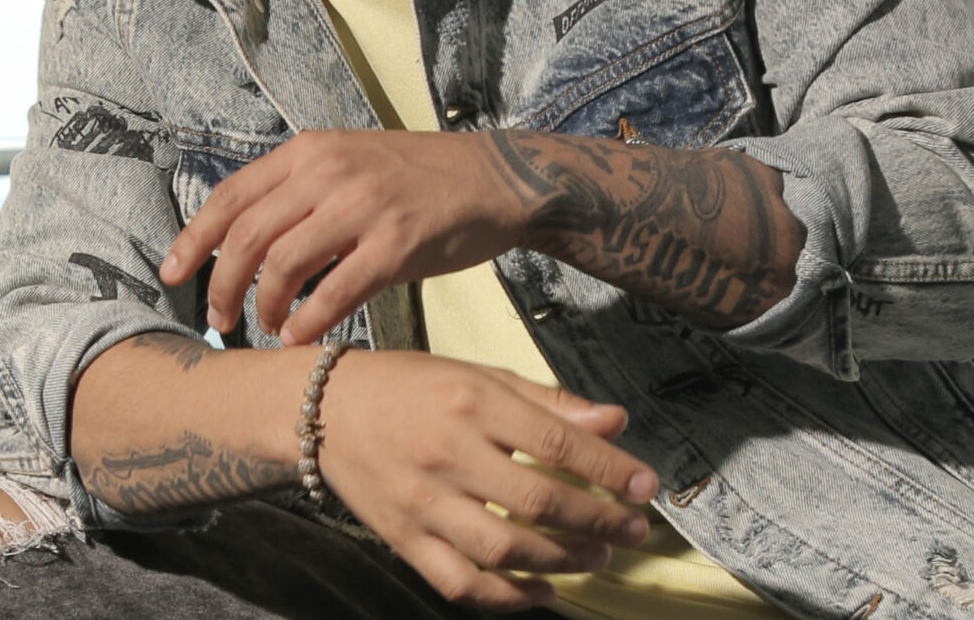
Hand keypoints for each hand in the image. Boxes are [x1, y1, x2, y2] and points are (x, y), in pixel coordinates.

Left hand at [159, 129, 526, 344]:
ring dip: (264, 306)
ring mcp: (363, 206)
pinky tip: (301, 337)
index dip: (194, 238)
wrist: (494, 178)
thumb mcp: (350, 161)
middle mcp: (329, 172)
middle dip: (222, 284)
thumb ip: (300, 189)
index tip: (171, 273)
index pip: (231, 195)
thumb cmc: (417, 178)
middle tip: (219, 318)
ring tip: (267, 327)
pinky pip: (335, 292)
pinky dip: (309, 322)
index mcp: (310, 151)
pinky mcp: (396, 243)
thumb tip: (244, 239)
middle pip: (248, 236)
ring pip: (283, 265)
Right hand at [318, 350, 658, 611]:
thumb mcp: (482, 375)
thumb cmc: (414, 385)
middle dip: (597, 520)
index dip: (610, 469)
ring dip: (561, 559)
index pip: (557, 442)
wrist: (327, 408)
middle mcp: (449, 452)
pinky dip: (507, 596)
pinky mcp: (403, 539)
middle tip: (632, 529)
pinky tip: (543, 591)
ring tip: (597, 555)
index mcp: (473, 400)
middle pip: (537, 500)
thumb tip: (615, 421)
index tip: (647, 486)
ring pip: (503, 547)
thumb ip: (549, 403)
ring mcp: (423, 502)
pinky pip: (460, 582)